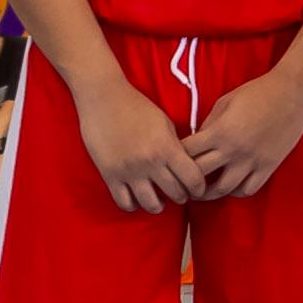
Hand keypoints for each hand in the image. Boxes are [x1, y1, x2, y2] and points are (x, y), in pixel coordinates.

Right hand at [71, 80, 207, 212]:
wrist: (103, 97)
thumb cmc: (136, 106)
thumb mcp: (164, 123)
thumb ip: (176, 147)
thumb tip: (189, 167)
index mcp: (167, 147)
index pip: (194, 179)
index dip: (199, 188)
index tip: (197, 189)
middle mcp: (150, 161)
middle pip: (176, 194)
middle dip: (181, 196)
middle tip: (178, 193)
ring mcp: (129, 170)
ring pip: (151, 204)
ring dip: (158, 205)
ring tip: (158, 200)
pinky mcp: (110, 174)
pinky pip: (125, 203)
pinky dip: (133, 204)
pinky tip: (136, 197)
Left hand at [185, 69, 302, 199]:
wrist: (292, 92)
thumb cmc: (257, 92)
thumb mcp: (225, 102)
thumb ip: (209, 124)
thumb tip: (197, 141)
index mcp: (220, 131)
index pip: (188, 152)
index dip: (176, 157)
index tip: (173, 159)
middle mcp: (234, 150)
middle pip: (200, 175)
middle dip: (186, 180)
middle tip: (180, 182)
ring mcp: (252, 161)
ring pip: (224, 189)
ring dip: (209, 193)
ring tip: (202, 192)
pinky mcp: (268, 166)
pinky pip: (248, 189)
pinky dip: (236, 191)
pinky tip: (231, 186)